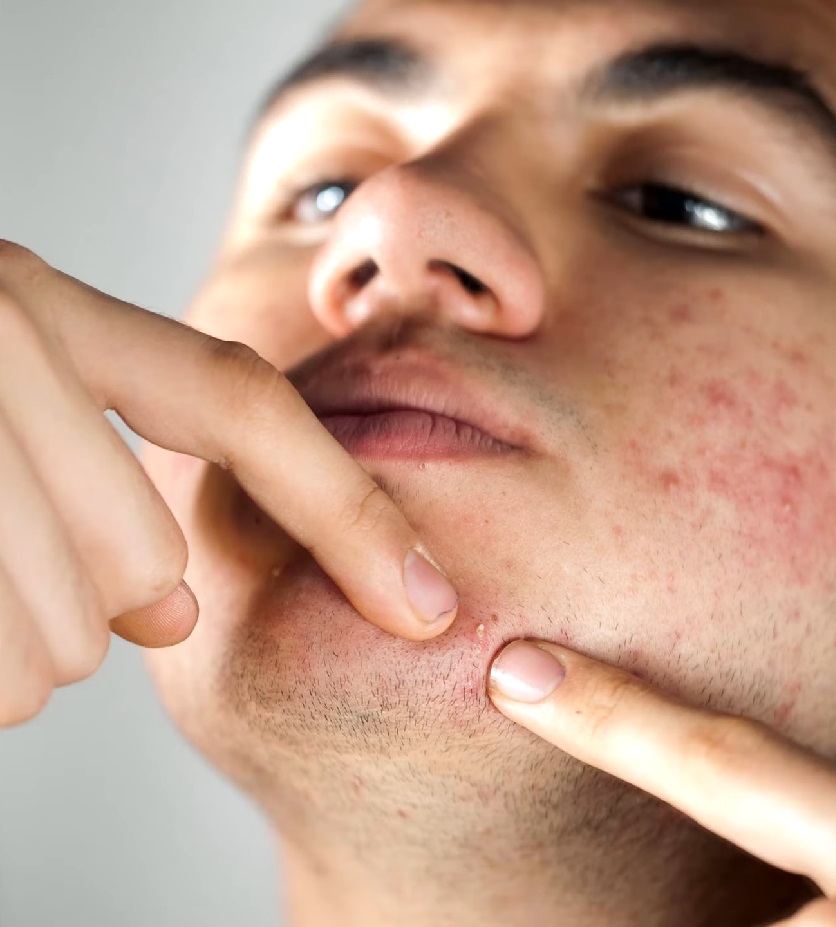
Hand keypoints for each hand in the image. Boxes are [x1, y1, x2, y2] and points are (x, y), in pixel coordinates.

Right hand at [0, 242, 458, 725]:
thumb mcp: (0, 399)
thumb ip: (99, 479)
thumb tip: (168, 607)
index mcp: (46, 312)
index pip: (245, 410)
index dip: (351, 513)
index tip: (435, 609)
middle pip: (136, 561)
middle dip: (99, 607)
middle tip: (20, 571)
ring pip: (60, 634)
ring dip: (19, 646)